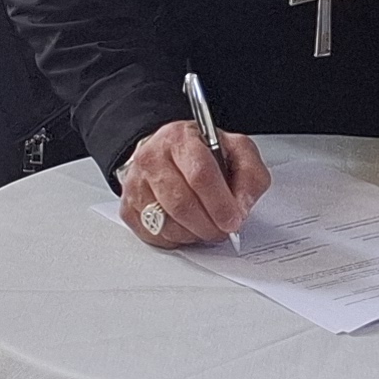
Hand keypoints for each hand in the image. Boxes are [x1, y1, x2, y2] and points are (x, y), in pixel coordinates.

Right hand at [118, 117, 266, 247]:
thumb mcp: (236, 151)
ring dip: (194, 234)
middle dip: (209, 225)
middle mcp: (152, 159)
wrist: (168, 152)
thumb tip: (241, 207)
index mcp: (179, 139)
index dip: (220, 203)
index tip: (233, 220)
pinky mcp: (128, 208)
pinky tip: (187, 227)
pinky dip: (176, 239)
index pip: (200, 175)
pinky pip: (155, 236)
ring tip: (206, 226)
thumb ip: (250, 175)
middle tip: (223, 230)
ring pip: (167, 224)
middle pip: (182, 204)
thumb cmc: (202, 153)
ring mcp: (136, 184)